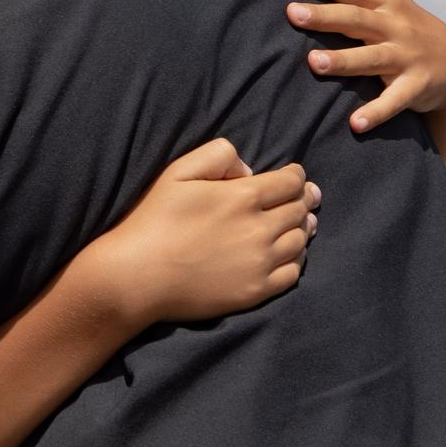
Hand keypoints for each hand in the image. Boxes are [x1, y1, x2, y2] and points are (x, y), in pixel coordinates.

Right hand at [82, 138, 317, 331]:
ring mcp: (259, 263)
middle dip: (304, 199)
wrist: (138, 276)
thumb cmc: (153, 220)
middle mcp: (259, 229)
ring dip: (304, 228)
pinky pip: (293, 273)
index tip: (295, 176)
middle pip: (299, 210)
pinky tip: (290, 254)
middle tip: (307, 197)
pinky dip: (297, 260)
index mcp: (243, 197)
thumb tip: (249, 170)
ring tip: (303, 224)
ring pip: (301, 241)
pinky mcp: (255, 291)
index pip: (291, 181)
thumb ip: (217, 156)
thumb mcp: (178, 172)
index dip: (297, 175)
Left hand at [283, 0, 445, 133]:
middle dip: (323, 15)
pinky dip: (376, 112)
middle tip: (291, 13)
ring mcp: (405, 55)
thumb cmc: (405, 19)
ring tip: (313, 63)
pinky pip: (394, 100)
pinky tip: (355, 124)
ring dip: (343, 61)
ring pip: (371, 57)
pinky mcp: (415, 85)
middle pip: (354, 17)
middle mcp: (393, 24)